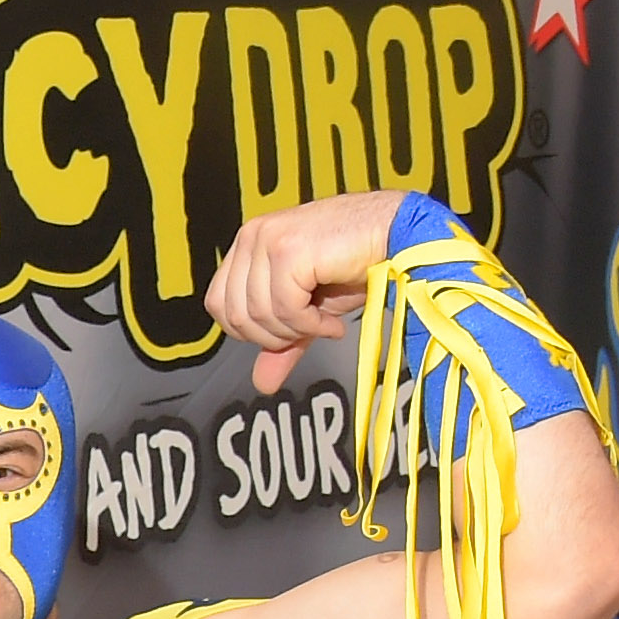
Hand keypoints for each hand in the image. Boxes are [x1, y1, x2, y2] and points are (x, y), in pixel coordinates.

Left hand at [206, 188, 412, 394]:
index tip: (288, 330)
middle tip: (309, 329)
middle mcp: (254, 235)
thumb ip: (283, 341)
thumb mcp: (310, 310)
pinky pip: (284, 308)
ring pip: (258, 313)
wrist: (400, 235)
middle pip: (234, 314)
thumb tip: (261, 384)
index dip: (251, 330)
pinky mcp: (290, 249)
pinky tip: (331, 320)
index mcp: (250, 244)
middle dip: (274, 334)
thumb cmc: (359, 262)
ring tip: (324, 321)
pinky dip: (310, 324)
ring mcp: (269, 239)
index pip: (219, 304)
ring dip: (297, 330)